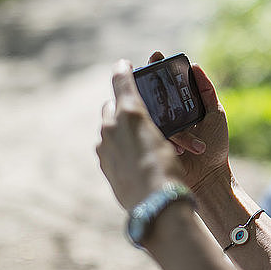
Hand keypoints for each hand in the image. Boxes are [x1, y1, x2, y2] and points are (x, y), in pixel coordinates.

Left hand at [97, 60, 183, 210]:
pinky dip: (120, 146)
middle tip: (138, 106)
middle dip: (121, 104)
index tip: (126, 64)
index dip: (124, 70)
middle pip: (111, 107)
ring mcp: (105, 151)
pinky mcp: (106, 168)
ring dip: (121, 128)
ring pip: (110, 130)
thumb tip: (124, 100)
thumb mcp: (161, 135)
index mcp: (127, 115)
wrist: (156, 205)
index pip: (121, 82)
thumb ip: (138, 113)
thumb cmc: (165, 167)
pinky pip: (111, 149)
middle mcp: (110, 129)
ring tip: (140, 135)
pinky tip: (135, 154)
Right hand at [147, 51, 206, 155]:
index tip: (157, 56)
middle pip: (149, 93)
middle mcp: (164, 116)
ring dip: (157, 112)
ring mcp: (155, 129)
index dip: (158, 68)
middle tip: (146, 68)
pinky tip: (176, 146)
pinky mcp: (149, 144)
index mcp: (179, 106)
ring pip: (147, 112)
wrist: (210, 176)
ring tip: (175, 124)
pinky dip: (163, 136)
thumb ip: (206, 92)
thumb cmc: (215, 146)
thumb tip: (195, 66)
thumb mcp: (215, 114)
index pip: (165, 83)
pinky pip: (148, 133)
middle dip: (145, 79)